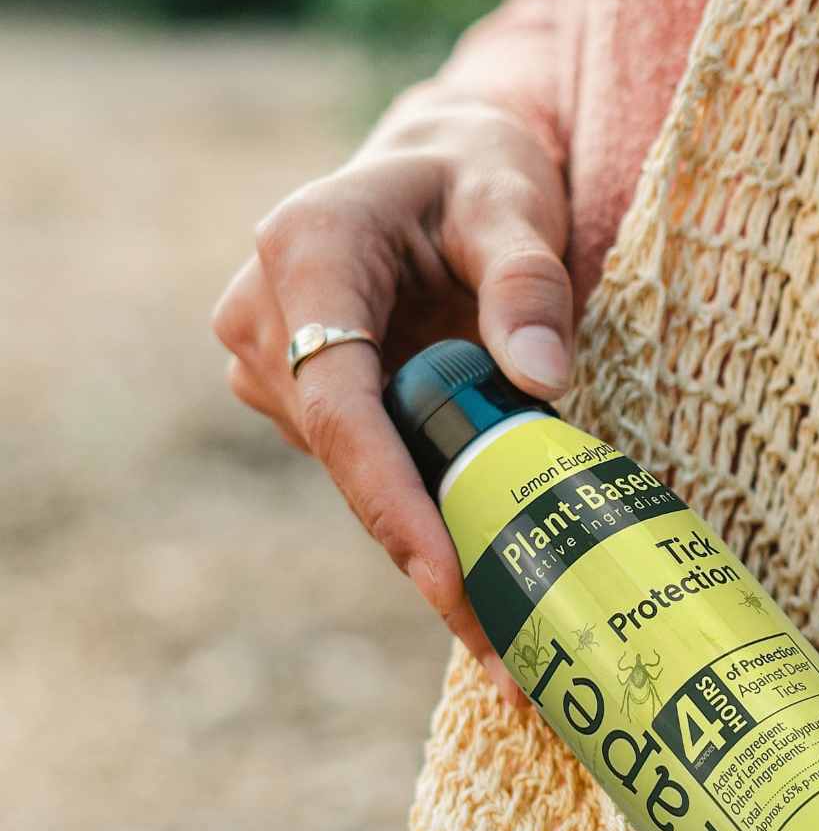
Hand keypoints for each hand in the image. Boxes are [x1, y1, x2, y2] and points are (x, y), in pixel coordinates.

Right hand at [212, 92, 574, 697]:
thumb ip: (529, 283)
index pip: (342, 405)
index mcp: (309, 254)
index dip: (392, 503)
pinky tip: (493, 591)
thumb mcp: (516, 202)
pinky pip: (371, 474)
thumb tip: (540, 380)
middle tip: (510, 663)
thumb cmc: (480, 176)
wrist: (443, 168)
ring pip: (361, 483)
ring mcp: (276, 363)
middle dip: (430, 562)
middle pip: (352, 465)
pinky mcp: (307, 399)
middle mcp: (266, 314)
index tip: (447, 583)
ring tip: (518, 644)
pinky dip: (431, 525)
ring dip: (436, 555)